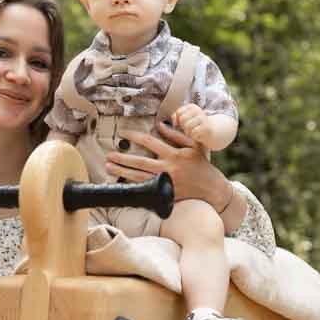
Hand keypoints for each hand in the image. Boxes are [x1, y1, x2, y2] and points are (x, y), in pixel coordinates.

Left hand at [106, 122, 244, 230]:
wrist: (211, 190)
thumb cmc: (202, 165)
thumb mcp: (193, 146)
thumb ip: (176, 135)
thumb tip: (159, 125)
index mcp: (174, 154)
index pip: (149, 141)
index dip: (134, 136)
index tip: (123, 133)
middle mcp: (168, 168)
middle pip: (139, 162)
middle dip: (122, 158)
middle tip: (109, 154)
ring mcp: (165, 183)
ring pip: (139, 177)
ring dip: (122, 172)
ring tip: (108, 167)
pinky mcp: (165, 194)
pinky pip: (145, 189)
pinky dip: (132, 185)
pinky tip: (121, 182)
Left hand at [172, 103, 209, 146]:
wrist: (211, 132)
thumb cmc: (194, 126)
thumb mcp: (184, 120)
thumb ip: (176, 118)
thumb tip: (175, 123)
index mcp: (192, 107)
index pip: (178, 113)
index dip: (177, 121)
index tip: (181, 124)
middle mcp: (198, 110)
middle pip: (182, 119)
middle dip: (183, 126)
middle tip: (189, 129)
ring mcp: (203, 118)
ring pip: (188, 125)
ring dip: (188, 132)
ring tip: (193, 132)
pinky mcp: (206, 127)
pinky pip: (194, 132)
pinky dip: (194, 136)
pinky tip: (198, 135)